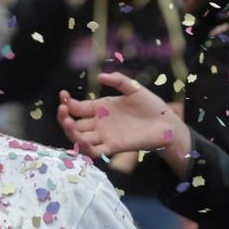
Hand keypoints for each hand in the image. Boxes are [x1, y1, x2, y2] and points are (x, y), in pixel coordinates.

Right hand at [59, 72, 190, 175]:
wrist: (166, 123)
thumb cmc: (151, 106)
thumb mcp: (133, 88)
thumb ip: (118, 80)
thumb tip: (100, 77)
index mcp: (101, 108)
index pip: (77, 107)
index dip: (67, 103)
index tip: (63, 95)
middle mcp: (99, 123)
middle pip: (74, 124)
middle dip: (64, 118)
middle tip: (62, 110)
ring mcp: (105, 136)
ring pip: (80, 138)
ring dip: (71, 133)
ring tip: (68, 123)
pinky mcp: (113, 147)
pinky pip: (95, 151)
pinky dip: (86, 148)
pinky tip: (82, 141)